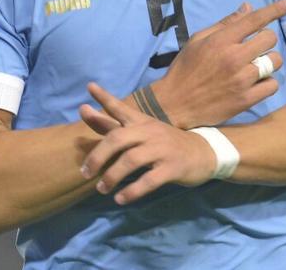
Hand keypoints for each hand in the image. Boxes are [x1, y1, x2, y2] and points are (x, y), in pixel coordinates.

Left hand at [79, 83, 215, 205]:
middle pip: (118, 138)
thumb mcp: (140, 130)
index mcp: (141, 122)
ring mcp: (161, 149)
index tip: (89, 87)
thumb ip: (111, 123)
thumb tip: (82, 109)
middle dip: (98, 155)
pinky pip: (149, 180)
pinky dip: (132, 191)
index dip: (104, 98)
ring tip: (101, 188)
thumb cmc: (165, 142)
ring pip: (131, 160)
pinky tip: (120, 199)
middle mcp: (149, 132)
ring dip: (112, 176)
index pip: (120, 107)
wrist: (203, 153)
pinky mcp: (172, 168)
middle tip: (85, 172)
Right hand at [142, 0, 285, 128]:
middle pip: (269, 38)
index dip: (277, 8)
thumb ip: (225, 24)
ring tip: (255, 66)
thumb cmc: (185, 69)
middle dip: (265, 39)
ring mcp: (242, 79)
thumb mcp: (199, 40)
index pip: (255, 19)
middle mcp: (234, 57)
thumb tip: (248, 7)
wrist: (175, 104)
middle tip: (254, 47)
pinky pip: (272, 85)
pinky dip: (267, 83)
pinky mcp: (246, 99)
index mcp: (221, 40)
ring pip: (274, 61)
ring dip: (268, 61)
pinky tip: (255, 83)